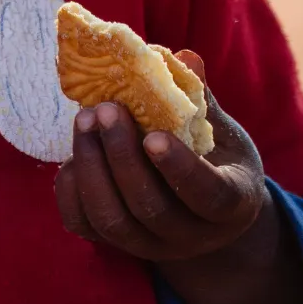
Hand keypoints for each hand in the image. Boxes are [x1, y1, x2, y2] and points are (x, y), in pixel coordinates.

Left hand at [54, 52, 268, 264]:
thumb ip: (201, 99)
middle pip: (150, 207)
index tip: (153, 135)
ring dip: (92, 167)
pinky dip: (70, 189)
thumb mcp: (222, 131)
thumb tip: (183, 57)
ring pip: (112, 219)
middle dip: (122, 155)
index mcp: (231, 203)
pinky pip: (83, 225)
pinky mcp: (115, 245)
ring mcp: (151, 246)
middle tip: (105, 109)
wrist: (201, 211)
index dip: (180, 168)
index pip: (208, 194)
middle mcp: (191, 236)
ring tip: (84, 120)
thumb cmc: (216, 159)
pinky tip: (73, 154)